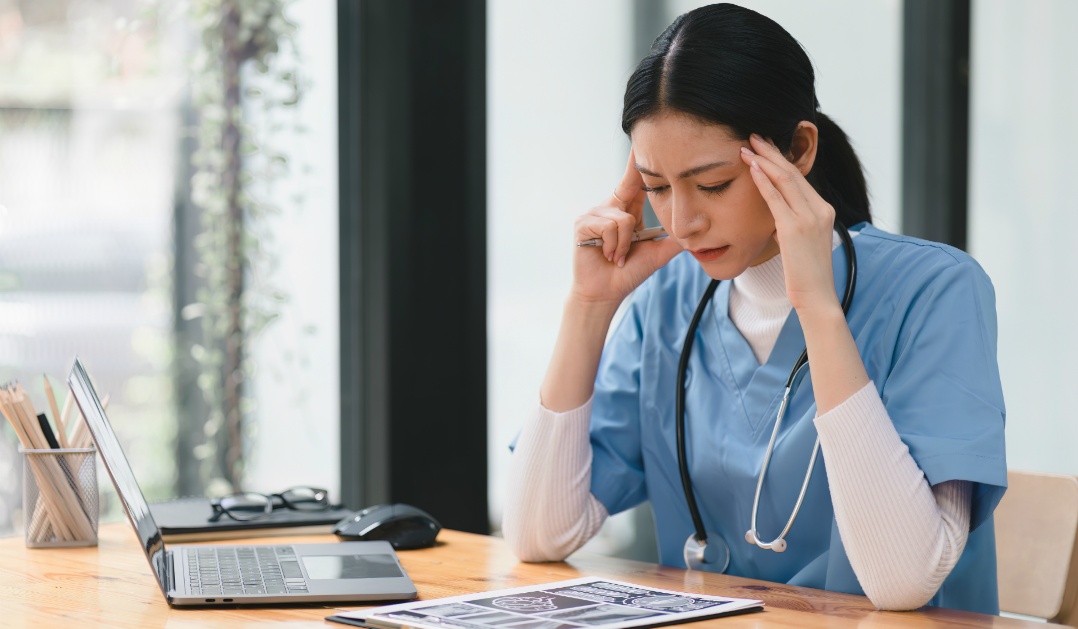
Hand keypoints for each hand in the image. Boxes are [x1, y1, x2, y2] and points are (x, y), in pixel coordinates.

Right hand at [570, 149, 682, 305]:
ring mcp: (593, 214)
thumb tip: (701, 227)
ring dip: (626, 244)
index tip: (645, 138)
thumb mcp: (658, 252)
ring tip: (618, 256)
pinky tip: (608, 256)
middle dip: (636, 199)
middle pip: (629, 190)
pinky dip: (615, 246)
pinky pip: (611, 227)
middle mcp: (608, 206)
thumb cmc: (628, 272)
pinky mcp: (583, 225)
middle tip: (635, 227)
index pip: (634, 180)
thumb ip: (675, 237)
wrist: (606, 293)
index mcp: (626, 209)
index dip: (640, 160)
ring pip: (624, 218)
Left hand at [740, 133, 839, 315]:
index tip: (765, 147)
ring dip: (765, 160)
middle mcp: (820, 209)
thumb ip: (792, 224)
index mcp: (823, 210)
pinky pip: (776, 198)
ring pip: (786, 179)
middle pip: (793, 172)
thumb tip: (777, 218)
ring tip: (748, 146)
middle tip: (754, 137)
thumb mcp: (801, 243)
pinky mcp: (795, 228)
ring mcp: (810, 217)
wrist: (816, 296)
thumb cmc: (805, 274)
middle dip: (772, 152)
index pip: (800, 179)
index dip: (781, 160)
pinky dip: (763, 180)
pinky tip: (752, 167)